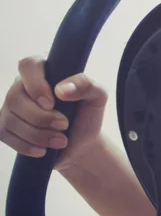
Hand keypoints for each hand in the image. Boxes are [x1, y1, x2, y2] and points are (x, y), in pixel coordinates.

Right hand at [0, 56, 107, 170]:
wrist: (80, 143)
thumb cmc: (87, 114)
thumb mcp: (97, 97)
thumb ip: (86, 85)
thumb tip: (62, 89)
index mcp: (45, 71)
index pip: (28, 65)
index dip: (36, 84)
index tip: (52, 103)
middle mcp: (23, 86)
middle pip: (15, 97)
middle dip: (41, 117)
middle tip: (64, 125)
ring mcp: (11, 107)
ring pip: (10, 119)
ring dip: (37, 134)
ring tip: (60, 140)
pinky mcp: (5, 128)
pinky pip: (4, 135)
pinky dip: (26, 146)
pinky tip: (43, 150)